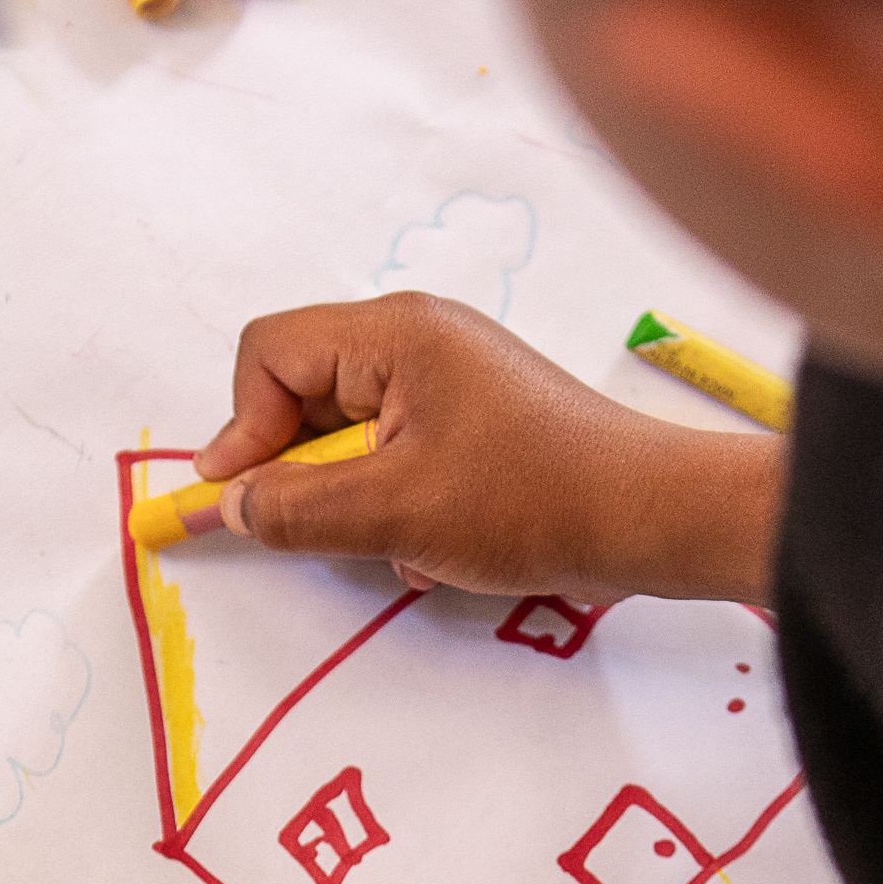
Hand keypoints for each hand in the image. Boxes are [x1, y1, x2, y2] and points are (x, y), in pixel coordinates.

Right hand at [192, 294, 786, 605]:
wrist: (651, 519)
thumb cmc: (533, 500)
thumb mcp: (396, 513)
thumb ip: (298, 508)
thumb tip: (231, 504)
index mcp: (396, 334)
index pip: (271, 353)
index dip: (241, 427)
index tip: (238, 500)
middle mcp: (419, 340)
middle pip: (305, 391)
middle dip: (298, 467)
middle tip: (312, 528)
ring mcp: (450, 380)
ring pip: (350, 434)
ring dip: (352, 499)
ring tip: (396, 541)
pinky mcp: (475, 423)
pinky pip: (397, 455)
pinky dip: (396, 505)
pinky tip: (433, 549)